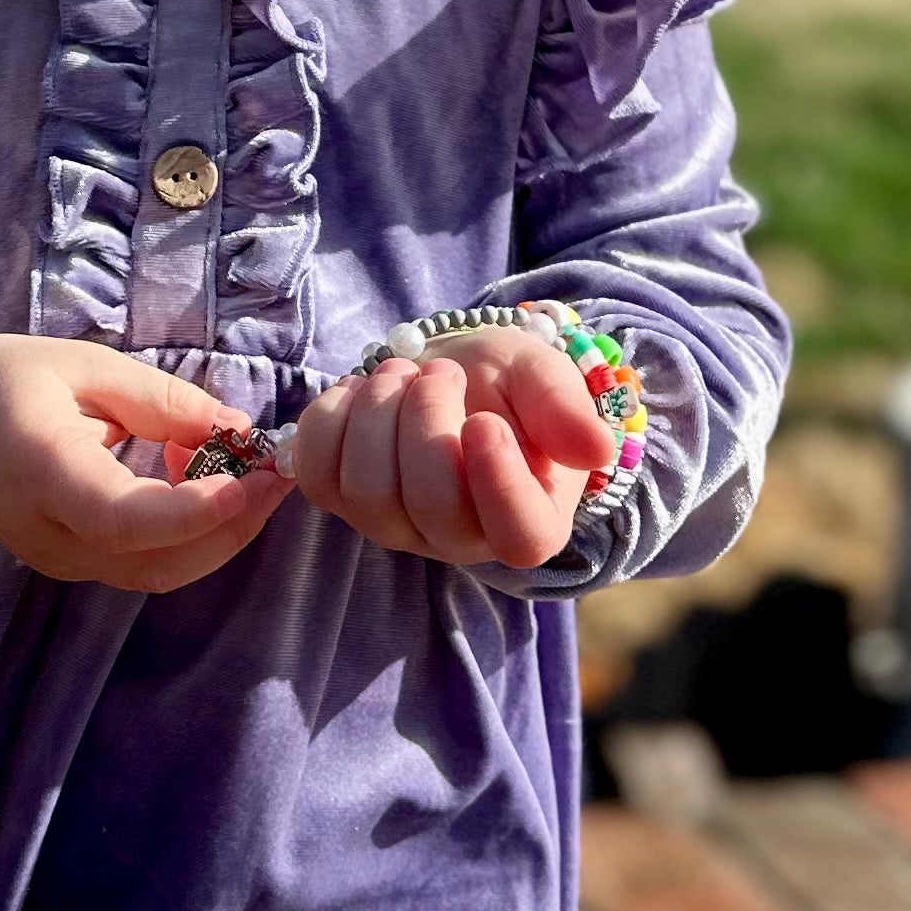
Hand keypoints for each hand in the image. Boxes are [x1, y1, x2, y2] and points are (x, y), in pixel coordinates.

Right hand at [0, 310, 290, 590]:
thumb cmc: (10, 379)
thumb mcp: (87, 365)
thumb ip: (162, 401)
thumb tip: (239, 432)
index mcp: (37, 467)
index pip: (121, 517)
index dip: (193, 510)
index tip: (250, 479)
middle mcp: (44, 531)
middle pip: (153, 560)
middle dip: (231, 525)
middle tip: (279, 475)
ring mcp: (56, 559)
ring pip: (158, 573)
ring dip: (219, 534)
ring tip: (248, 473)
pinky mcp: (72, 566)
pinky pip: (147, 567)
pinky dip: (192, 535)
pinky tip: (206, 484)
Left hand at [292, 331, 613, 569]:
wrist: (454, 372)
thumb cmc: (509, 385)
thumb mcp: (544, 378)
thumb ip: (566, 408)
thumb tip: (594, 448)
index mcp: (529, 519)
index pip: (518, 535)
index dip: (498, 483)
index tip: (484, 421)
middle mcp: (460, 539)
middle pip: (431, 507)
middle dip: (427, 423)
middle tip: (441, 372)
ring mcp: (395, 527)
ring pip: (367, 493)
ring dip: (378, 413)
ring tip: (403, 371)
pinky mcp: (342, 501)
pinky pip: (316, 471)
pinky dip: (331, 418)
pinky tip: (362, 390)